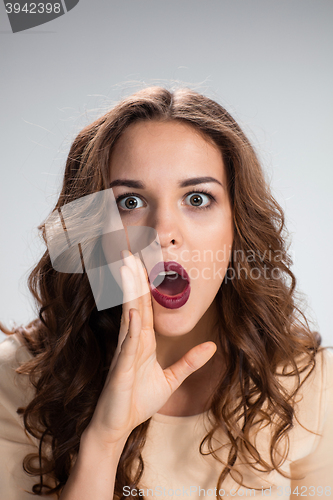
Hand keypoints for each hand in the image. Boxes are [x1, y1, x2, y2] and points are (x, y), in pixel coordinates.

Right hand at [84, 250, 216, 446]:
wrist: (119, 426)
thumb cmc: (137, 401)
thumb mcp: (172, 380)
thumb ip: (190, 362)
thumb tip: (212, 345)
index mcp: (143, 340)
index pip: (145, 304)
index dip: (145, 282)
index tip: (144, 259)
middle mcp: (133, 340)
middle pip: (135, 301)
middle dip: (133, 275)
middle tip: (129, 249)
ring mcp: (125, 351)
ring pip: (129, 314)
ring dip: (128, 290)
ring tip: (126, 266)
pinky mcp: (121, 367)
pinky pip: (128, 343)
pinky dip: (131, 325)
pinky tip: (133, 309)